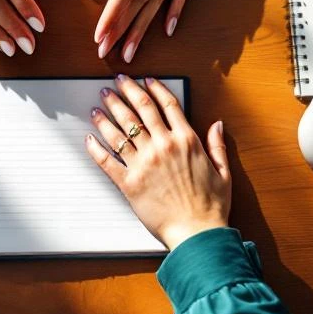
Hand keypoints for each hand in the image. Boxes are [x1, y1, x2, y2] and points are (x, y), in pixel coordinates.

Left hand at [85, 75, 229, 249]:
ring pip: (120, 131)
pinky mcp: (129, 183)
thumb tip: (216, 124)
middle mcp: (163, 146)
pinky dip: (95, 148)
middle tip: (115, 83)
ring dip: (107, 114)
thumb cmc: (211, 207)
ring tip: (98, 104)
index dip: (154, 88)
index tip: (144, 79)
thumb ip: (217, 145)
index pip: (167, 105)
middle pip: (140, 110)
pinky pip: (107, 161)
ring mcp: (144, 164)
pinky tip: (89, 137)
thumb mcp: (223, 171)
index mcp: (186, 140)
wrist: (197, 234)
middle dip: (125, 92)